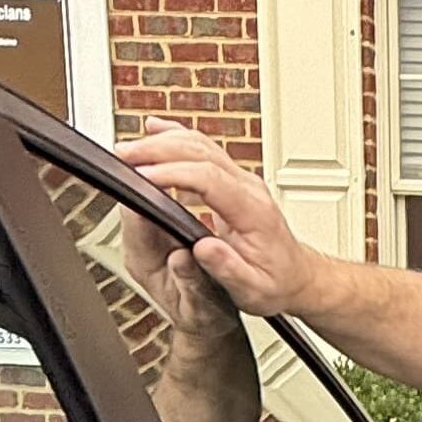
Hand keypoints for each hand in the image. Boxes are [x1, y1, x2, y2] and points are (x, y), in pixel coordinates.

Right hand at [115, 117, 318, 315]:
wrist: (297, 277)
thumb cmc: (277, 284)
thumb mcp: (254, 290)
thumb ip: (229, 269)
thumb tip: (203, 247)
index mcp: (252, 211)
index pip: (209, 178)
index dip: (172, 174)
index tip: (142, 178)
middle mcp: (249, 188)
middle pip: (201, 152)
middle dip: (158, 149)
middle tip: (124, 155)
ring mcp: (242, 180)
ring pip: (200, 144)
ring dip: (162, 141)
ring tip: (128, 149)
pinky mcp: (233, 181)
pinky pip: (203, 150)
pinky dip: (176, 138)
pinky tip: (155, 131)